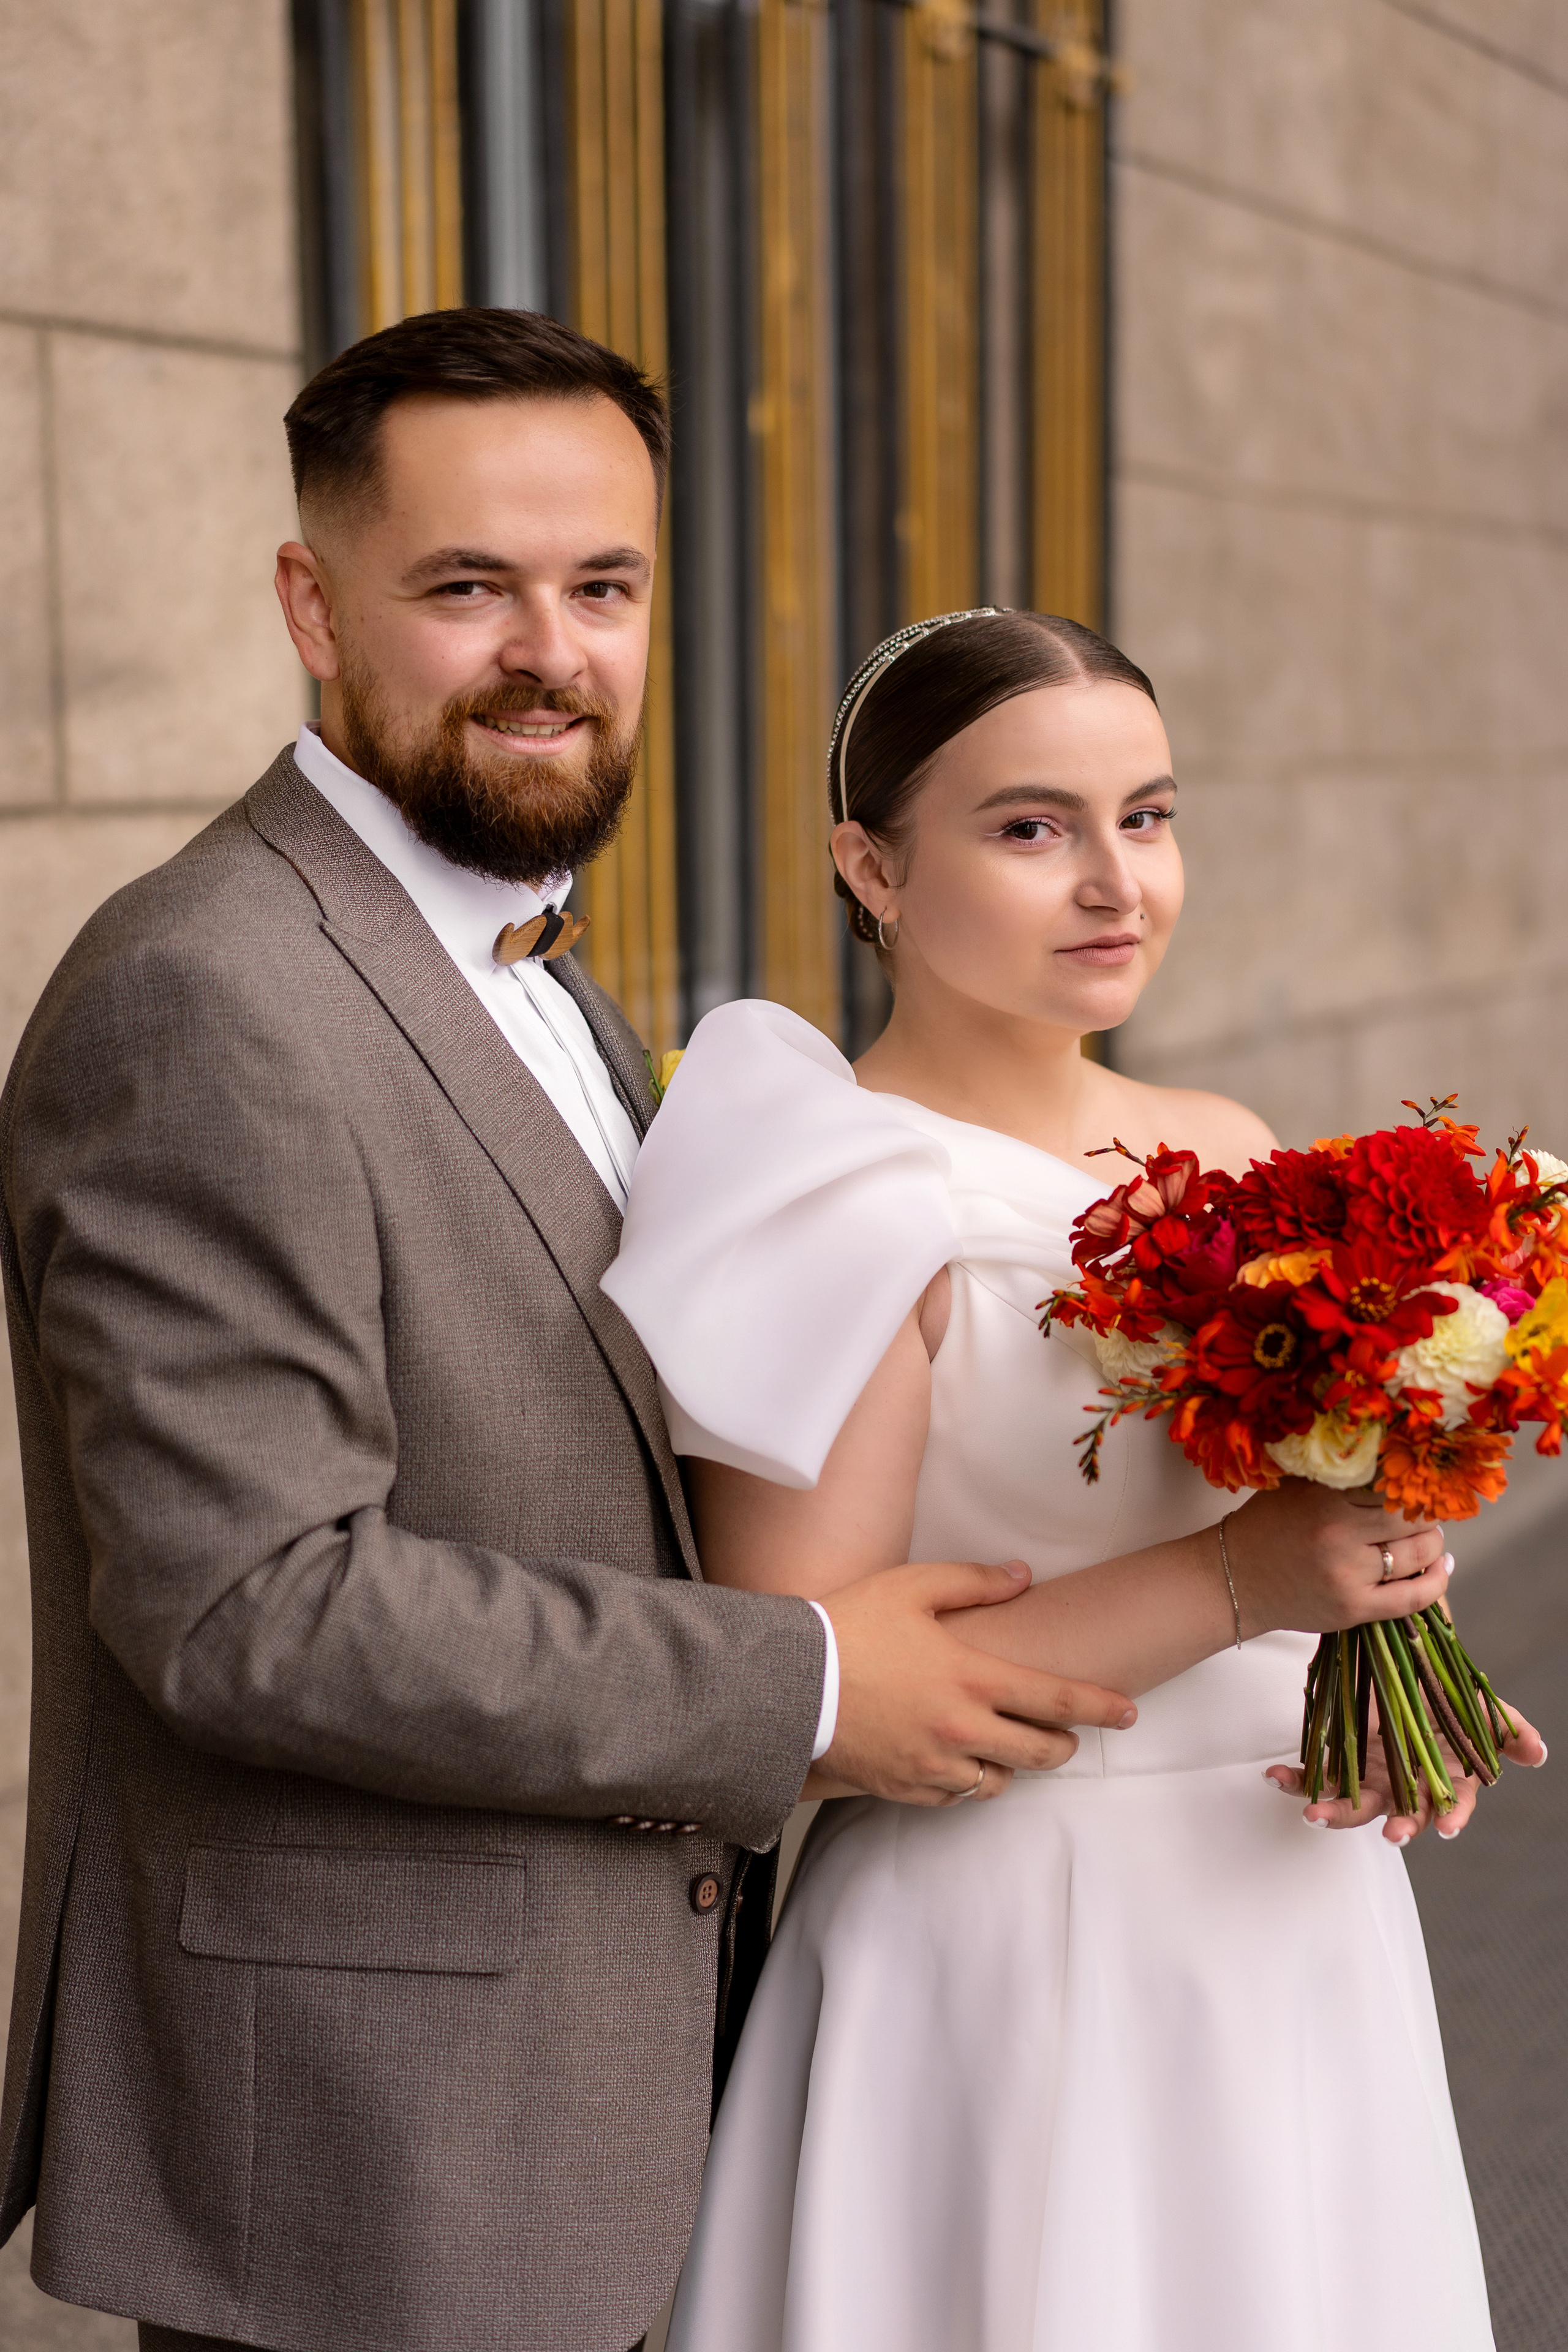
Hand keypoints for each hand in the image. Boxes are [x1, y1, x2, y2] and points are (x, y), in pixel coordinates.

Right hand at [816, 1558, 1136, 1805]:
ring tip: (1002, 1741)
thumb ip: (975, 1581)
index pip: (1059, 1699)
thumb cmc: (849, 1627)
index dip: (1103, 1707)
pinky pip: (957, 1796)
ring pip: (1002, 1780)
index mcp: (972, 1676)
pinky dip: (967, 1781)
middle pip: (1043, 1751)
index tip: (1129, 1713)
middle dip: (1064, 1742)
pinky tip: (956, 1758)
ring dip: (1013, 1762)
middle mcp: (962, 1728)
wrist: (786, 1685)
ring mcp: (935, 1765)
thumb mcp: (912, 1586)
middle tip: (1064, 1732)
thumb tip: (1023, 1576)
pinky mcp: (907, 1788)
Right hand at [1225, 1478, 1451, 1638]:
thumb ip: (1340, 1475)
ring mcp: (1348, 1575)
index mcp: (1325, 1498)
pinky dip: (1438, 1581)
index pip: (1391, 1484)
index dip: (1411, 1483)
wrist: (1235, 1580)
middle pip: (1412, 1519)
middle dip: (1426, 1514)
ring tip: (1427, 1538)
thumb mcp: (1297, 1487)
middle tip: (1424, 1512)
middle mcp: (1339, 1535)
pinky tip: (1444, 1566)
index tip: (1418, 1482)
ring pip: (1418, 1555)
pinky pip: (1413, 1597)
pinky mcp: (1354, 1608)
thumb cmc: (1267, 1527)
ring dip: (1433, 1544)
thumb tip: (1394, 1456)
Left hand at [1266, 1699, 1545, 1843]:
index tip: (1446, 1828)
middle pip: (1400, 1814)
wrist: (1398, 1668)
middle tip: (1389, 1835)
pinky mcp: (1335, 1762)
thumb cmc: (1444, 1696)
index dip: (1451, 1816)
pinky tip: (1274, 1776)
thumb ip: (1505, 1728)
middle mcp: (1404, 1784)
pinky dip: (1293, 1779)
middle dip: (1393, 1826)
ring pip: (1351, 1804)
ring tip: (1313, 1813)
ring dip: (1332, 1811)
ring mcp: (1368, 1777)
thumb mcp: (1476, 1706)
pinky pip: (1311, 1776)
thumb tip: (1537, 1751)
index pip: (1452, 1803)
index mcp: (1441, 1777)